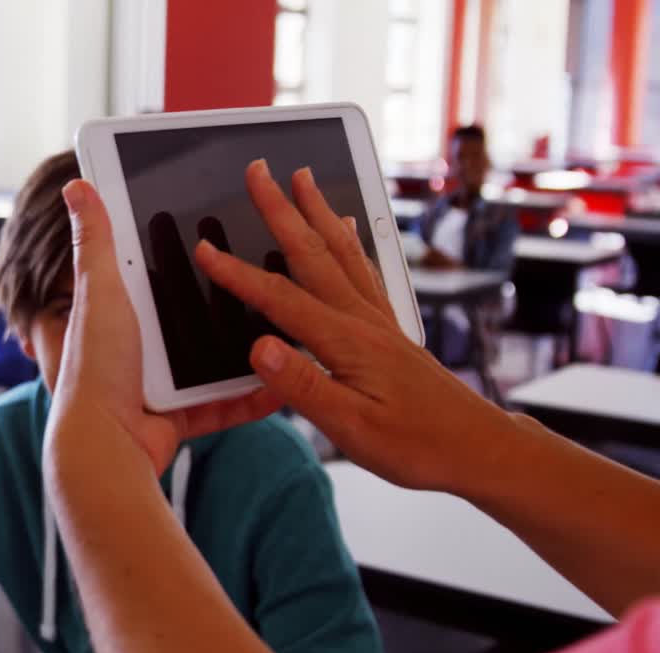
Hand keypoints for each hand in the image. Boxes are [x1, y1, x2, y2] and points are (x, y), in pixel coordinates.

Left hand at [50, 180, 284, 477]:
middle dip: (228, 300)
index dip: (180, 250)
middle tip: (273, 274)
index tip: (220, 227)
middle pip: (190, 315)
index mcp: (117, 309)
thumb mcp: (100, 289)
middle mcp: (137, 344)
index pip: (153, 271)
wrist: (104, 445)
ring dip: (249, 348)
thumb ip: (96, 241)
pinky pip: (224, 403)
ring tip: (287, 325)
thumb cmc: (97, 366)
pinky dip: (253, 397)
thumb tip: (77, 185)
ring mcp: (158, 382)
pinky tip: (284, 380)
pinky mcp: (180, 417)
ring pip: (213, 359)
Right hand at [192, 160, 515, 493]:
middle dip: (281, 209)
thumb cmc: (418, 444)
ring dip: (317, 211)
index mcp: (347, 342)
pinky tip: (347, 228)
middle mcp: (363, 320)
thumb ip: (303, 387)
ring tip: (302, 179)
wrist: (477, 448)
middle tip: (259, 172)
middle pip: (313, 253)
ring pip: (342, 251)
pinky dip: (350, 240)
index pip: (280, 299)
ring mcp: (380, 320)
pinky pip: (365, 269)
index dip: (238, 274)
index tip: (206, 250)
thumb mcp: (352, 428)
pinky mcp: (391, 329)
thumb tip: (260, 349)